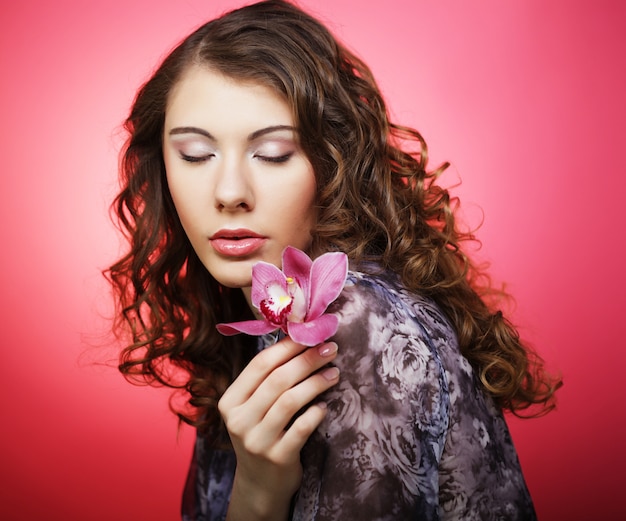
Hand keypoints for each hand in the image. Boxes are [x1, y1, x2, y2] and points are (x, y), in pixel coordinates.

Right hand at [219, 337, 339, 520]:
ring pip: (290, 401)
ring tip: (334, 373)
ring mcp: (257, 440)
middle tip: (330, 348)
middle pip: (277, 379)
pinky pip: (301, 427)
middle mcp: (239, 420)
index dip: (288, 346)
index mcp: (230, 401)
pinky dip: (316, 412)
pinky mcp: (277, 457)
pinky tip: (325, 405)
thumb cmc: (262, 432)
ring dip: (316, 382)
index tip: (311, 334)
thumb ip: (267, 379)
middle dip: (307, 360)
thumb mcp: (253, 407)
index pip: (260, 364)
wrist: (260, 483)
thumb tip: (299, 338)